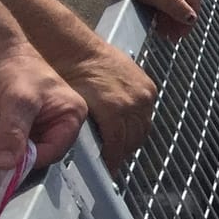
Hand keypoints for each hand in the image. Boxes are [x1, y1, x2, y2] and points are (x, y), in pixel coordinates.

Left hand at [0, 44, 88, 170]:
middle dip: (5, 153)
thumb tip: (6, 166)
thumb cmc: (14, 71)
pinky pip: (1, 144)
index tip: (3, 161)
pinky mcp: (15, 126)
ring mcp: (34, 126)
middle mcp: (55, 125)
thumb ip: (13, 135)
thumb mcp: (18, 102)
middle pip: (31, 155)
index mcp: (70, 117)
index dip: (27, 160)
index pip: (52, 152)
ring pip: (13, 152)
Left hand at [55, 38, 158, 170]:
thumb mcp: (75, 109)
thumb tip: (90, 151)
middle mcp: (135, 101)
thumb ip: (87, 131)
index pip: (118, 146)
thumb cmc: (70, 75)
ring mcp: (144, 93)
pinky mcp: (148, 85)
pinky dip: (138, 122)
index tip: (107, 169)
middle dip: (123, 152)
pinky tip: (126, 126)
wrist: (77, 49)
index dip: (112, 161)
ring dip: (132, 138)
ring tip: (119, 145)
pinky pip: (148, 113)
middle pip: (134, 139)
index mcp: (116, 108)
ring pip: (144, 128)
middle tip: (112, 159)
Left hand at [101, 0, 200, 39]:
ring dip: (170, 21)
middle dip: (179, 22)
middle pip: (183, 5)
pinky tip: (158, 25)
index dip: (190, 18)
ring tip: (165, 34)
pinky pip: (162, 6)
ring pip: (172, 7)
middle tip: (174, 36)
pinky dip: (161, 16)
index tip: (184, 32)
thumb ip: (176, 6)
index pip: (193, 1)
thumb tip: (190, 17)